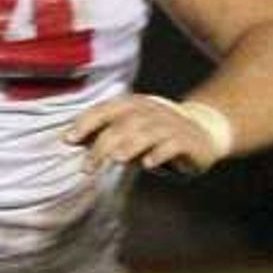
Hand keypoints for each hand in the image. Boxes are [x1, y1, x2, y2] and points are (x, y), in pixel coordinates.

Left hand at [62, 92, 234, 177]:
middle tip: (87, 167)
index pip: (106, 109)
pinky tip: (148, 164)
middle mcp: (152, 111)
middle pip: (124, 124)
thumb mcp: (130, 131)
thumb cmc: (157, 134)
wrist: (204, 131)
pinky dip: (160, 153)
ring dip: (130, 145)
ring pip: (147, 132)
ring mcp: (171, 124)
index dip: (86, 122)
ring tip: (115, 158)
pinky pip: (173, 144)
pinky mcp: (188, 140)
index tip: (68, 139)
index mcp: (134, 105)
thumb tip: (69, 140)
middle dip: (103, 144)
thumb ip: (104, 134)